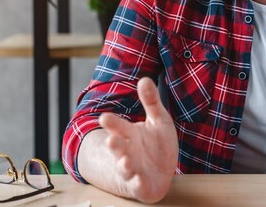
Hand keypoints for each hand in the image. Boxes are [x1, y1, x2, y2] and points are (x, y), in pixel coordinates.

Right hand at [99, 77, 177, 202]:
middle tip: (110, 140)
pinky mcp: (141, 185)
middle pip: (118, 147)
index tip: (103, 117)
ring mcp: (133, 169)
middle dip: (114, 144)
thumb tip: (144, 79)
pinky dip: (137, 183)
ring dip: (123, 165)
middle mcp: (127, 152)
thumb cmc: (157, 143)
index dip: (111, 123)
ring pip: (124, 167)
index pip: (118, 126)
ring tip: (125, 161)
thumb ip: (150, 101)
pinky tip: (138, 179)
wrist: (162, 171)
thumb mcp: (158, 120)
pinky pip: (138, 185)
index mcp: (129, 134)